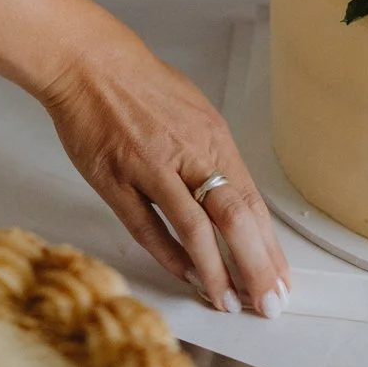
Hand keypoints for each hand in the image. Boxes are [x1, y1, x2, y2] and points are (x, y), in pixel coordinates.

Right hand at [41, 0, 289, 316]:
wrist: (87, 61)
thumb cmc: (139, 85)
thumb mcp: (192, 111)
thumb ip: (213, 157)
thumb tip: (236, 204)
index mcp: (211, 135)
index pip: (252, 202)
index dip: (270, 248)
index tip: (280, 281)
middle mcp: (186, 151)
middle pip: (233, 218)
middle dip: (256, 268)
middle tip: (267, 304)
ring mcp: (149, 166)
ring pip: (193, 229)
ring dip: (214, 272)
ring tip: (227, 302)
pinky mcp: (114, 178)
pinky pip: (147, 227)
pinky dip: (169, 256)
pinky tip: (185, 275)